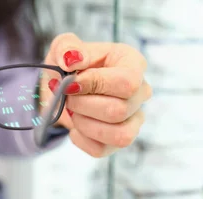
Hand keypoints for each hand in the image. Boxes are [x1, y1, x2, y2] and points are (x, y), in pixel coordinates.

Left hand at [42, 33, 151, 157]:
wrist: (61, 88)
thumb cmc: (69, 65)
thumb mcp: (64, 47)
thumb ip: (67, 47)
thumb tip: (72, 59)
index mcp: (132, 63)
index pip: (127, 81)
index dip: (95, 85)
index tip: (71, 83)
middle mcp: (140, 91)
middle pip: (119, 110)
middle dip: (83, 105)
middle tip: (67, 96)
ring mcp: (134, 118)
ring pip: (118, 134)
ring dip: (84, 123)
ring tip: (72, 110)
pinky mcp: (121, 139)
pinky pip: (103, 149)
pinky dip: (81, 138)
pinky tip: (75, 125)